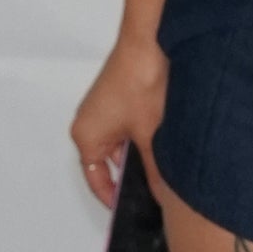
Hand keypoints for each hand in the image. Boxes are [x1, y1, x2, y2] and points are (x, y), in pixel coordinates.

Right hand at [69, 34, 169, 208]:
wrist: (150, 42)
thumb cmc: (140, 82)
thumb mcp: (152, 136)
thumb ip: (156, 171)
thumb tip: (163, 196)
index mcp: (86, 136)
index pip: (96, 179)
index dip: (113, 197)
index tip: (132, 209)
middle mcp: (89, 123)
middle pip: (109, 162)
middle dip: (133, 175)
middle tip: (155, 189)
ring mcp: (103, 109)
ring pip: (122, 144)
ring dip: (142, 153)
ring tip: (164, 162)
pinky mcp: (118, 98)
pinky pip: (127, 127)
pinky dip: (144, 136)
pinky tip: (166, 140)